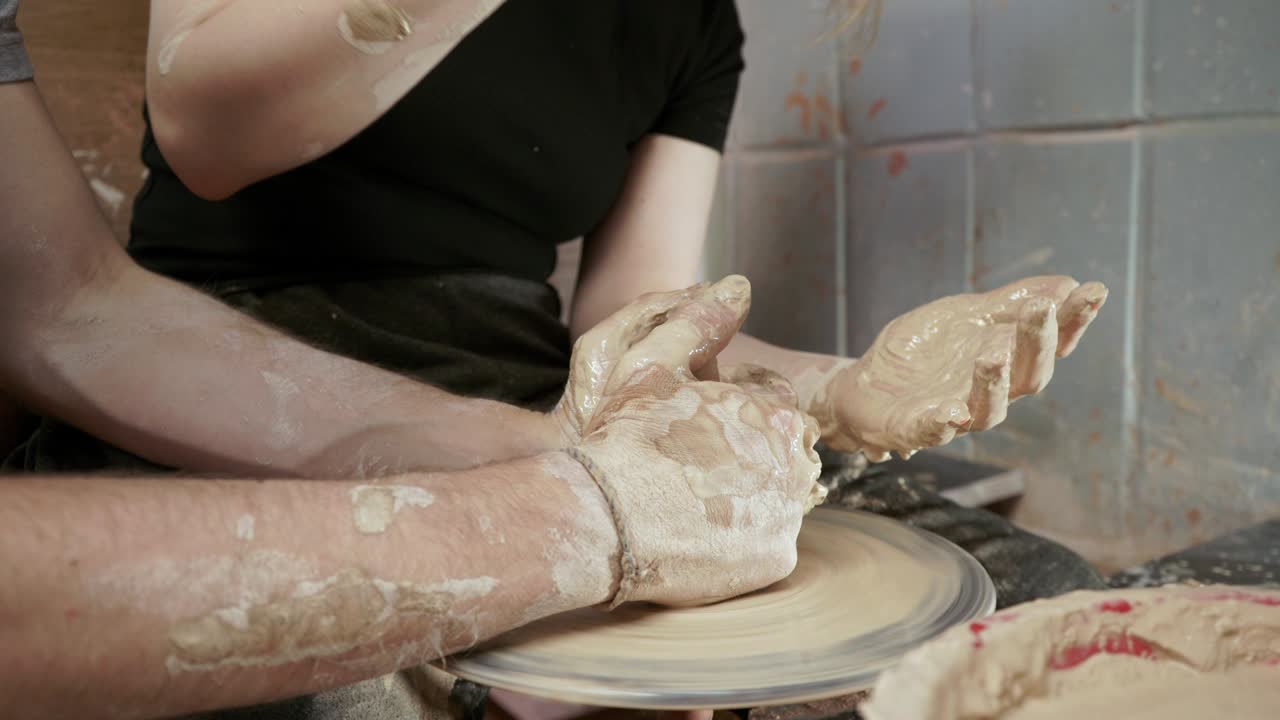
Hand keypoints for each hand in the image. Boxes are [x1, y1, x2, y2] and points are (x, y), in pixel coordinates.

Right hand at [563, 279, 823, 607]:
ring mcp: (788, 513)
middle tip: (689, 469)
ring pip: (773, 499)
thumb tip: (739, 286)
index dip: (728, 411)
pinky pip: (765, 545)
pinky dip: (739, 542)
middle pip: (776, 452)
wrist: (607, 520)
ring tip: (691, 504)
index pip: (767, 404)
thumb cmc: (627, 438)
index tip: (695, 428)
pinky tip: (700, 537)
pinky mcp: (776, 559)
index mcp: (773, 410)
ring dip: (744, 499)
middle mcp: (794, 459)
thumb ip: (699, 323)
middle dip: (742, 455)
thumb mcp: (653, 364)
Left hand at [812, 275, 1107, 460]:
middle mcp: (989, 394)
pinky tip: (949, 411)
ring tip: (994, 352)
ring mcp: (954, 415)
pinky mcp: (913, 429)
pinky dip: (941, 423)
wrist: (865, 382)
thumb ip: (1010, 304)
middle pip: (1027, 377)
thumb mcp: (966, 316)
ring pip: (986, 410)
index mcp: (1008, 363)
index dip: (1074, 321)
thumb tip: (1068, 283)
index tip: (1094, 291)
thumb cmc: (925, 352)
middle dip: (1036, 343)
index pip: (1051, 345)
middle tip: (1041, 308)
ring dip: (993, 382)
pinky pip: (931, 432)